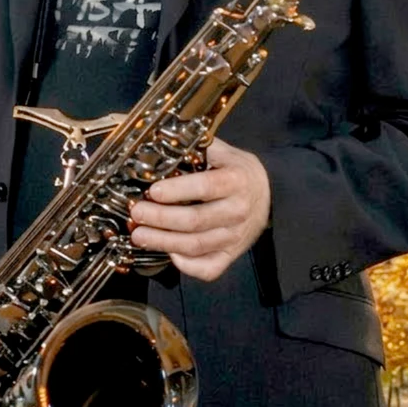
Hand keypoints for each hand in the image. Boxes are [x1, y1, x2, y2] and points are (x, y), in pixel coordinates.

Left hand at [128, 138, 270, 281]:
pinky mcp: (232, 255)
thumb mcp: (222, 151)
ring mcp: (235, 237)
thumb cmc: (236, 170)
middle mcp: (237, 211)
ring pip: (195, 246)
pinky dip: (186, 265)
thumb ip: (193, 145)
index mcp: (235, 181)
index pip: (204, 187)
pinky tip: (169, 253)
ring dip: (163, 242)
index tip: (153, 191)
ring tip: (139, 235)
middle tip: (137, 214)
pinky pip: (209, 268)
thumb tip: (154, 137)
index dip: (176, 191)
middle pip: (195, 221)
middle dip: (160, 219)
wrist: (270, 194)